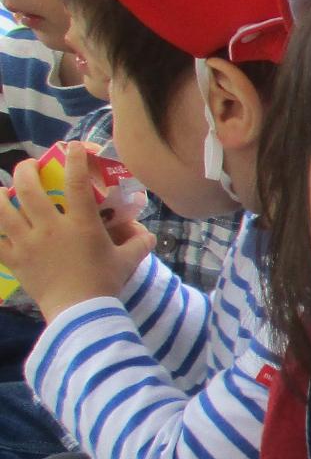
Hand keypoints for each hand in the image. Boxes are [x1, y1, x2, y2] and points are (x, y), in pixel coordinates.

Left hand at [0, 142, 152, 318]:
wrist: (80, 312)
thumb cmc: (105, 284)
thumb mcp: (127, 261)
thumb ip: (138, 244)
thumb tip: (148, 234)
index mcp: (81, 224)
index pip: (77, 183)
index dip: (75, 160)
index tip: (73, 146)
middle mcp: (51, 228)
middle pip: (29, 188)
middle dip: (26, 170)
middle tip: (29, 166)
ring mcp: (28, 243)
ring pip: (2, 209)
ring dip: (0, 195)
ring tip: (2, 190)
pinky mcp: (14, 259)